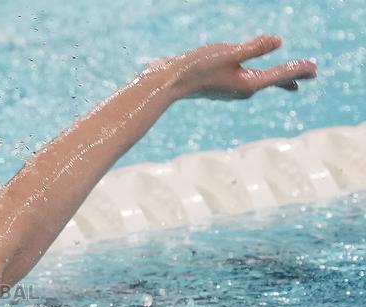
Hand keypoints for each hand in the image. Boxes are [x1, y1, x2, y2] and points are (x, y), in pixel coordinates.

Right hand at [154, 35, 315, 100]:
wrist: (166, 84)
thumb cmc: (197, 68)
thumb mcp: (228, 53)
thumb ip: (254, 47)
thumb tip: (277, 41)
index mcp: (248, 84)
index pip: (280, 75)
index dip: (298, 69)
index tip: (315, 68)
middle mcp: (241, 90)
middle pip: (273, 81)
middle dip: (291, 77)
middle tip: (310, 75)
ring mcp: (230, 90)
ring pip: (260, 82)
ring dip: (275, 79)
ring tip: (289, 81)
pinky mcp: (220, 87)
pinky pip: (246, 81)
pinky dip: (258, 78)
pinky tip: (254, 76)